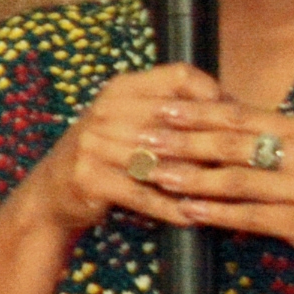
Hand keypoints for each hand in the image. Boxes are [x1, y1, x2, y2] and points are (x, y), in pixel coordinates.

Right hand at [17, 63, 242, 238]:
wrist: (51, 191)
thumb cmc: (106, 156)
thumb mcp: (130, 121)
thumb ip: (170, 113)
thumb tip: (233, 111)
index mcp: (122, 88)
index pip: (179, 76)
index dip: (213, 94)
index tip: (236, 118)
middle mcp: (105, 110)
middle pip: (176, 120)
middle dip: (213, 141)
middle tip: (243, 161)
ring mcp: (94, 144)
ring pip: (161, 159)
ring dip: (196, 177)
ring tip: (226, 191)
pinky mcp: (89, 178)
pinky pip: (141, 194)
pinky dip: (168, 208)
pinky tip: (191, 217)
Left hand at [133, 98, 293, 293]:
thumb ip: (279, 141)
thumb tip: (228, 125)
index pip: (240, 115)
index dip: (197, 111)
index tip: (160, 107)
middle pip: (232, 142)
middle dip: (182, 140)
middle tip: (143, 139)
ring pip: (236, 179)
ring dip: (191, 177)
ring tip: (154, 174)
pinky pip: (250, 216)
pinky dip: (215, 213)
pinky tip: (187, 211)